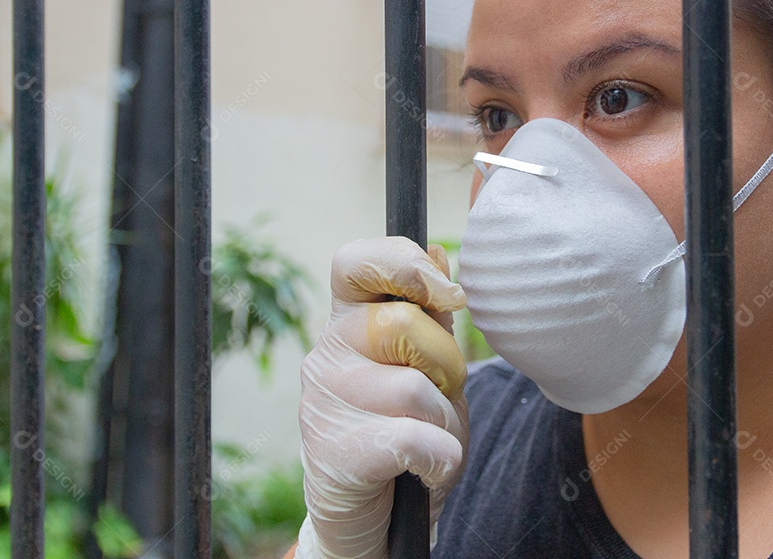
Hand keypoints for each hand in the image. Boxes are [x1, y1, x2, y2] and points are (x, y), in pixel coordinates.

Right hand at [295, 237, 468, 558]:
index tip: (450, 294)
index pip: (354, 261)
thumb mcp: (429, 368)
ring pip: (414, 389)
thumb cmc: (407, 430)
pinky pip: (412, 439)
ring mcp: (323, 402)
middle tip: (441, 395)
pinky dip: (441, 457)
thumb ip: (432, 316)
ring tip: (428, 440)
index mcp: (348, 320)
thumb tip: (440, 254)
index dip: (403, 264)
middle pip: (401, 323)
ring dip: (446, 421)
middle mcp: (326, 352)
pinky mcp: (332, 452)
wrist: (376, 517)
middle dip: (446, 363)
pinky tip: (428, 468)